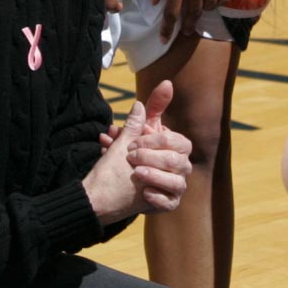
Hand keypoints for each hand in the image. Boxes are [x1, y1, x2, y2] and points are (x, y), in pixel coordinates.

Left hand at [82, 81, 189, 223]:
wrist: (106, 189)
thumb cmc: (125, 157)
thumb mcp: (134, 132)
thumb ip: (152, 109)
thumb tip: (167, 84)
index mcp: (175, 148)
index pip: (176, 142)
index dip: (154, 141)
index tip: (133, 143)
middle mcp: (180, 167)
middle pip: (177, 161)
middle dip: (152, 157)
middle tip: (131, 158)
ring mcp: (176, 186)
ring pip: (177, 182)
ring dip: (155, 176)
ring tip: (136, 174)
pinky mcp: (169, 203)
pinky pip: (171, 202)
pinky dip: (157, 197)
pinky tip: (143, 192)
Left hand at [153, 0, 238, 41]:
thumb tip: (155, 0)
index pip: (172, 12)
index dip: (168, 28)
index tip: (164, 40)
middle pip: (192, 14)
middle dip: (187, 25)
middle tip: (185, 32)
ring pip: (209, 7)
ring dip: (202, 12)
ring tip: (198, 12)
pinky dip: (217, 2)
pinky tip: (212, 1)